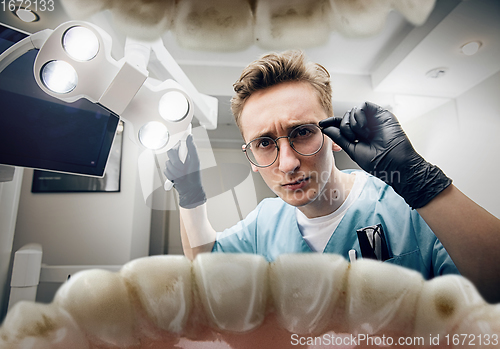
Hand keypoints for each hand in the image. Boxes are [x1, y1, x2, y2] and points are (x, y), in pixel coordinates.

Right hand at [164, 134, 205, 208]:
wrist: (190, 189)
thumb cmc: (195, 175)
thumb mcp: (195, 160)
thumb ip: (192, 148)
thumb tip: (190, 136)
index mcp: (185, 152)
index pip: (176, 142)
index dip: (173, 138)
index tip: (172, 135)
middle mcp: (177, 157)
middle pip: (170, 152)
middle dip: (176, 162)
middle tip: (183, 168)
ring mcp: (172, 164)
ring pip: (168, 163)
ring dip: (176, 171)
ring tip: (182, 175)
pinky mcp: (168, 171)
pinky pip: (165, 170)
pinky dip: (172, 175)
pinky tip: (178, 178)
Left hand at [319, 101, 451, 208]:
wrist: (394, 162)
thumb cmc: (376, 161)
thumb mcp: (352, 149)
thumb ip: (339, 137)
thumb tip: (325, 128)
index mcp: (358, 136)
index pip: (341, 125)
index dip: (331, 123)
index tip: (321, 123)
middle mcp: (365, 126)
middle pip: (345, 117)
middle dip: (345, 127)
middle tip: (354, 137)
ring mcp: (373, 119)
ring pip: (353, 111)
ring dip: (353, 123)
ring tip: (364, 135)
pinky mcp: (381, 113)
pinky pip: (363, 106)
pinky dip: (359, 116)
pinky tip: (365, 128)